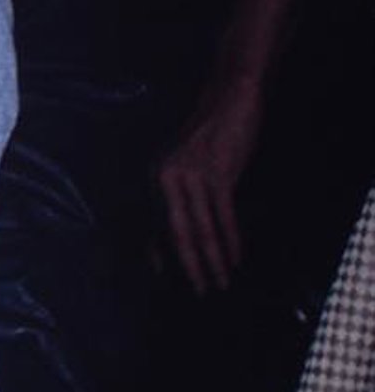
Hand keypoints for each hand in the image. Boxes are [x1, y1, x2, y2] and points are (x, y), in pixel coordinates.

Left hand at [155, 73, 264, 295]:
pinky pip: (224, 217)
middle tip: (200, 292)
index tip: (166, 279)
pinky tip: (237, 258)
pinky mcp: (218, 174)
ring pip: (202, 230)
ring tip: (223, 281)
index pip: (153, 224)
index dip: (161, 253)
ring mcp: (191, 176)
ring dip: (214, 260)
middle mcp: (165, 178)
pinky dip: (232, 241)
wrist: (228, 99)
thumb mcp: (185, 165)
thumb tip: (176, 234)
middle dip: (189, 266)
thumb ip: (178, 196)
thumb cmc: (208, 136)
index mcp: (154, 176)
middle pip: (176, 233)